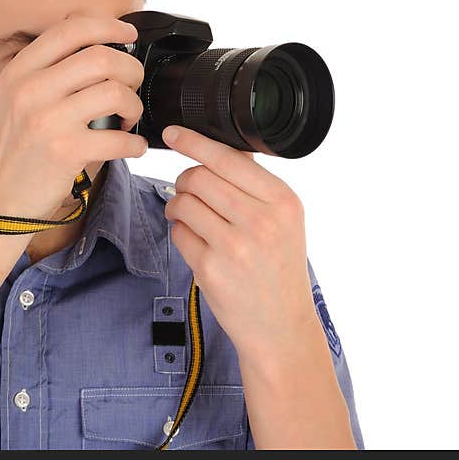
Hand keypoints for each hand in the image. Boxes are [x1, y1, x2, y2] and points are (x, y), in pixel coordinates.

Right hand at [0, 13, 147, 219]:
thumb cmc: (14, 149)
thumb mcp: (15, 98)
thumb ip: (46, 70)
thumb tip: (98, 47)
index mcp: (19, 71)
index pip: (72, 29)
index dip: (109, 26)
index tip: (128, 34)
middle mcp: (30, 90)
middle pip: (101, 57)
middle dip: (130, 70)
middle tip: (133, 85)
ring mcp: (47, 120)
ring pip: (114, 93)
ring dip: (133, 106)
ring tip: (127, 119)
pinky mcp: (65, 152)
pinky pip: (119, 138)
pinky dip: (135, 144)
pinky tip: (131, 146)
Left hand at [161, 125, 317, 360]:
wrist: (281, 327)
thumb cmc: (279, 269)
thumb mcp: (285, 222)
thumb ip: (256, 186)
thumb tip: (223, 147)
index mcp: (283, 201)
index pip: (228, 158)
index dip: (195, 141)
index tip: (174, 133)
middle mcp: (261, 221)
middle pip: (199, 176)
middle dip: (185, 180)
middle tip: (188, 191)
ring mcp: (235, 246)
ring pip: (183, 202)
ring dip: (178, 205)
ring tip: (189, 217)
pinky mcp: (210, 268)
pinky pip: (179, 233)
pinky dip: (180, 233)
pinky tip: (197, 243)